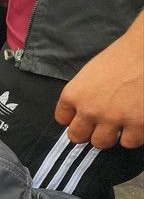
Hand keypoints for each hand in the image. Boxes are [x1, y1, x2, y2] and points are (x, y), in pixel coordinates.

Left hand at [55, 26, 143, 148]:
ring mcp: (113, 118)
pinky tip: (137, 122)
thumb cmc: (122, 55)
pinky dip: (134, 135)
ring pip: (102, 143)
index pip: (62, 119)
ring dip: (111, 135)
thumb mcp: (90, 73)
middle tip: (100, 125)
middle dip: (88, 132)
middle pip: (78, 136)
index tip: (82, 118)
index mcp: (74, 94)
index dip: (74, 119)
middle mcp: (89, 109)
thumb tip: (82, 112)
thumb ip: (83, 94)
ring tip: (121, 122)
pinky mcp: (138, 124)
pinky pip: (129, 142)